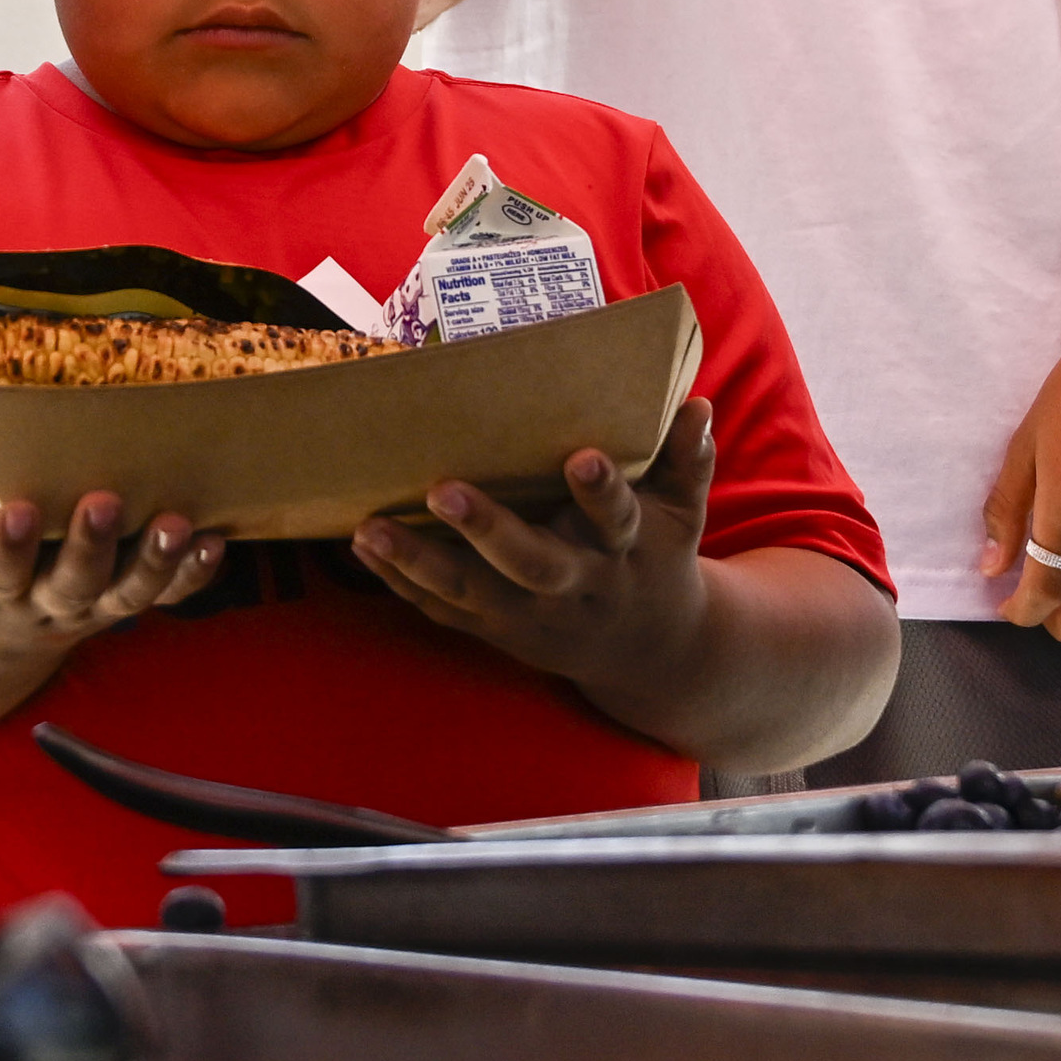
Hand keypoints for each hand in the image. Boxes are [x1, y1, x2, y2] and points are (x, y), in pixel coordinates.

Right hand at [0, 455, 220, 687]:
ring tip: (178, 524)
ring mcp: (91, 608)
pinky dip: (191, 575)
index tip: (19, 509)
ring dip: (155, 563)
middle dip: (89, 546)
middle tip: (104, 501)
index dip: (10, 545)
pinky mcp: (125, 603)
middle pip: (71, 585)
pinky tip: (215, 544)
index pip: (0, 570)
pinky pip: (165, 596)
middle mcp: (44, 604)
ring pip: (127, 596)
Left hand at [348, 400, 714, 707]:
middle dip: (488, 530)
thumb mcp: (685, 516)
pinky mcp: (498, 632)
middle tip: (442, 490)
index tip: (581, 457)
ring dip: (418, 562)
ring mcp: (532, 617)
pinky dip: (402, 584)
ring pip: (472, 594)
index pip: (616, 518)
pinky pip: (444, 611)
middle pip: (531, 564)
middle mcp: (577, 588)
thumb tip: (697, 405)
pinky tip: (363, 548)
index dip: (600, 491)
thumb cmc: (658, 560)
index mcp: (624, 552)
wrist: (651, 654)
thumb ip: (687, 462)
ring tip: (370, 528)